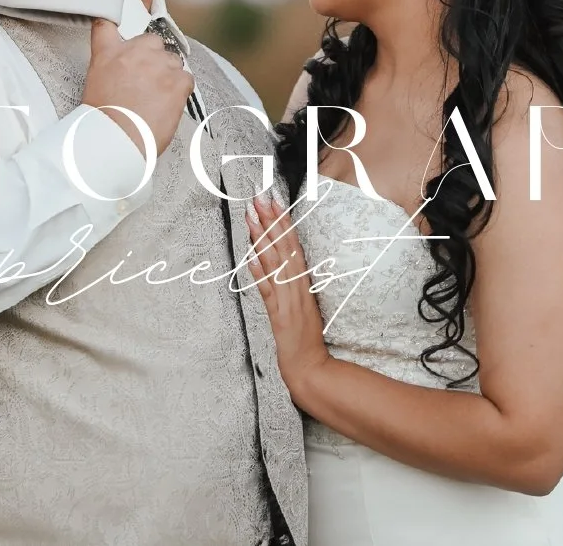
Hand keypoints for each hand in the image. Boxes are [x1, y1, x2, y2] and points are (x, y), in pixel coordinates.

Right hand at [81, 17, 193, 157]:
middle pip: (152, 41)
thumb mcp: (95, 84)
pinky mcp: (178, 81)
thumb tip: (120, 70)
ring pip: (172, 60)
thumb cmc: (104, 120)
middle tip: (146, 81)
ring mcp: (159, 65)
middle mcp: (135, 53)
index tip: (124, 34)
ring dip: (168, 74)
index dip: (116, 27)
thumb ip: (109, 67)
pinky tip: (169, 103)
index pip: (107, 26)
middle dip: (152, 57)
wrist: (117, 139)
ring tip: (157, 97)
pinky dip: (181, 89)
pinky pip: (187, 78)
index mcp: (109, 53)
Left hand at [245, 191, 331, 404]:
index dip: (282, 221)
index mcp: (303, 280)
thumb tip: (270, 256)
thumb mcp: (301, 302)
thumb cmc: (305, 335)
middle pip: (283, 247)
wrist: (311, 366)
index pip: (292, 244)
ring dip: (262, 238)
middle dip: (271, 221)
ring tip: (251, 216)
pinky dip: (260, 273)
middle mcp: (297, 286)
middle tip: (259, 197)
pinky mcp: (280, 316)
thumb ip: (289, 280)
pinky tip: (251, 257)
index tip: (273, 199)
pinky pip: (268, 291)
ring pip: (275, 263)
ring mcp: (289, 300)